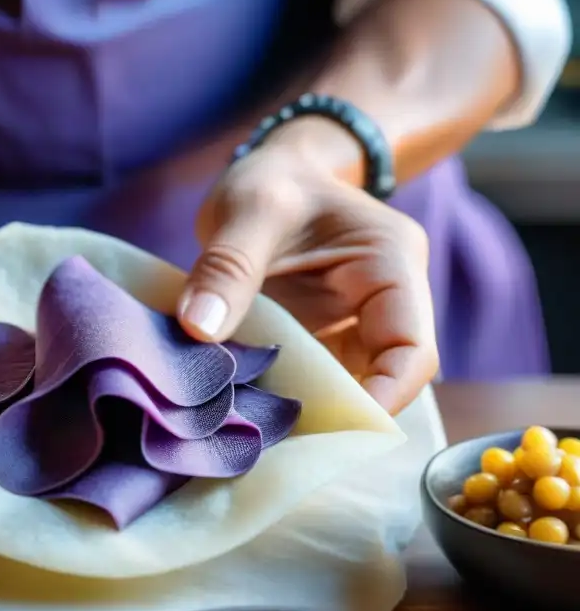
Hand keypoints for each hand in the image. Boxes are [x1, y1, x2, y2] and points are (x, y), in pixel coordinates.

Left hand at [178, 145, 437, 414]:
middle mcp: (380, 304)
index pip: (412, 349)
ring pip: (341, 386)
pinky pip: (306, 378)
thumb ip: (228, 266)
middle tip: (274, 439)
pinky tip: (238, 410)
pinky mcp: (315, 338)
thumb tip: (198, 330)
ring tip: (249, 431)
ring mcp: (348, 325)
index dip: (385, 395)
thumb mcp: (250, 208)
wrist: (268, 172)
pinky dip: (278, 395)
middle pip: (380, 378)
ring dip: (301, 410)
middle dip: (333, 413)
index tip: (331, 426)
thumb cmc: (273, 179)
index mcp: (391, 266)